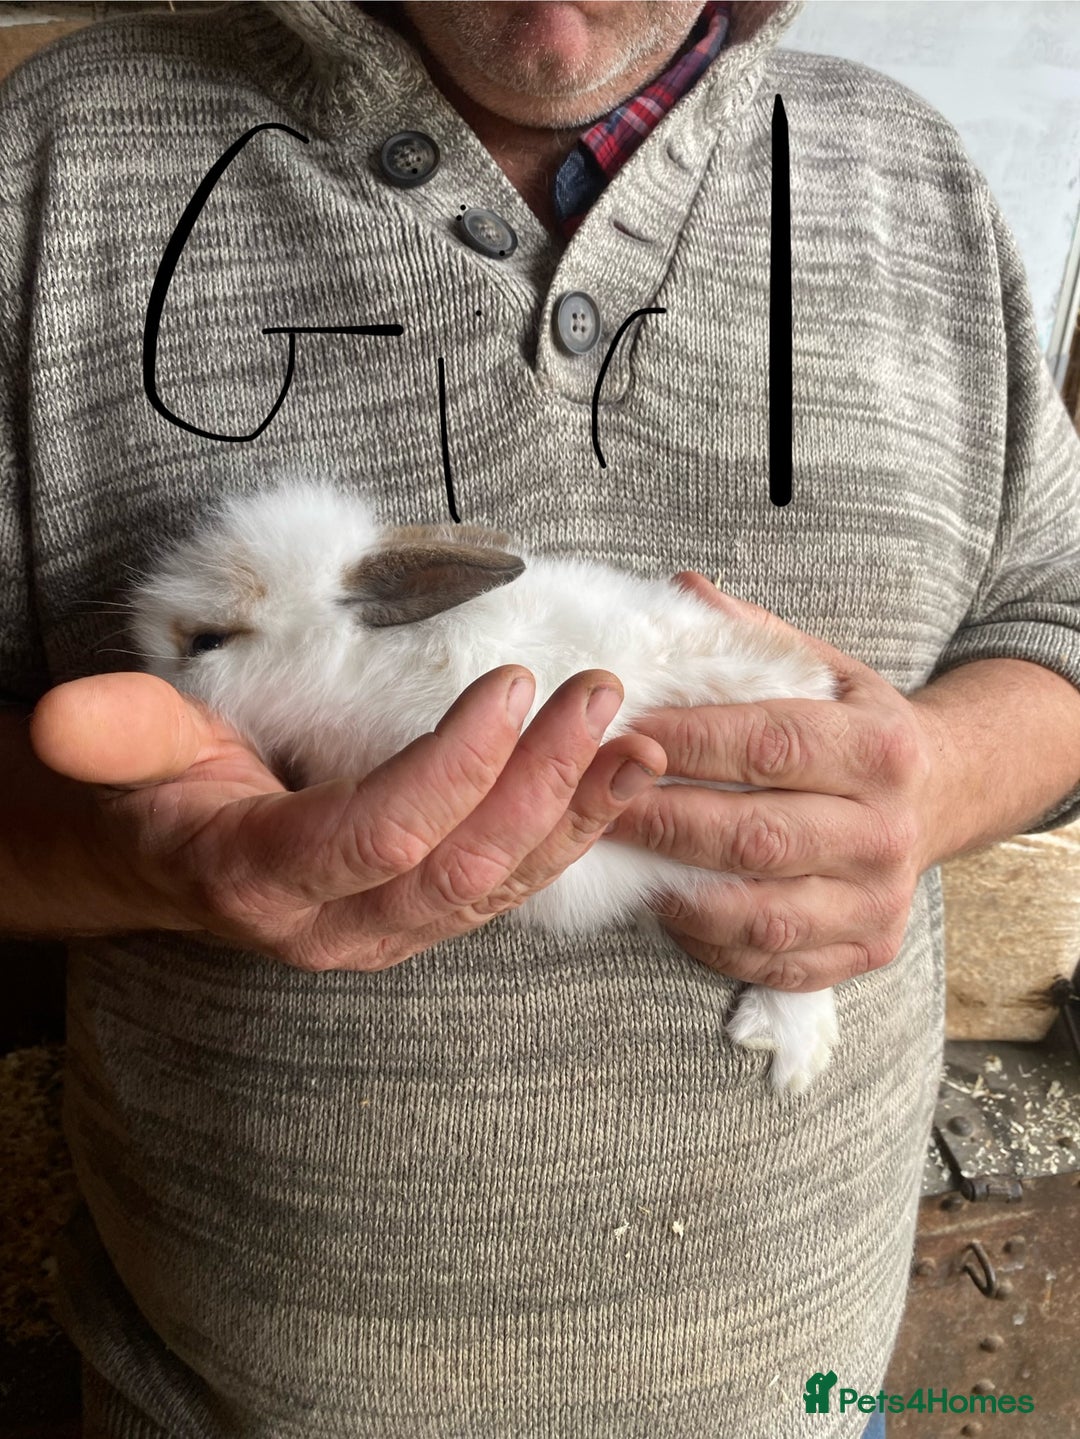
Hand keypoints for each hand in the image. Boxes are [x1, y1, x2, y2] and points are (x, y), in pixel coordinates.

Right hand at [29, 667, 665, 971]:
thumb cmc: (156, 793)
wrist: (165, 861)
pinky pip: (509, 889)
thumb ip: (116, 734)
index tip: (513, 682)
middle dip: (544, 786)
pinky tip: (614, 784)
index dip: (452, 766)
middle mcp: (337, 924)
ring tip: (640, 745)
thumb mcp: (129, 752)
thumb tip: (63, 722)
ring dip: (579, 818)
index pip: (378, 834)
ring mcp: (389, 930)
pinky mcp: (424, 918)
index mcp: (263, 878)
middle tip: (601, 698)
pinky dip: (569, 837)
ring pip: (502, 891)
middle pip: (463, 871)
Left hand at [602, 572, 948, 991]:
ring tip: (618, 856)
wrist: (942, 793)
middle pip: (755, 837)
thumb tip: (678, 590)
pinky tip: (662, 904)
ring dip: (671, 889)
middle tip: (589, 799)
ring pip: (756, 912)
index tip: (620, 730)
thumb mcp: (826, 666)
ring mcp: (877, 901)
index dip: (687, 742)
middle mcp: (887, 831)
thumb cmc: (857, 727)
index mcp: (880, 748)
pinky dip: (703, 939)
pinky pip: (766, 960)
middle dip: (658, 819)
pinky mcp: (862, 950)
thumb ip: (751, 637)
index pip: (770, 745)